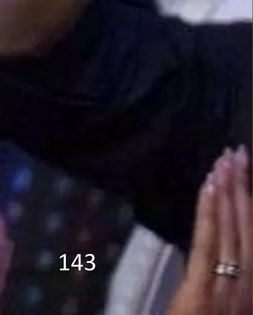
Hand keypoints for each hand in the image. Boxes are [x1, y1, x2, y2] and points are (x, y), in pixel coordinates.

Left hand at [167, 149, 250, 314]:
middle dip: (246, 188)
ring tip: (225, 161)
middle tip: (238, 153)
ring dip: (230, 192)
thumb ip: (227, 277)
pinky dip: (210, 212)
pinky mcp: (205, 287)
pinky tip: (209, 187)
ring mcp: (232, 286)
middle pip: (251, 228)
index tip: (248, 173)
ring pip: (233, 230)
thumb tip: (225, 248)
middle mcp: (252, 283)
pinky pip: (208, 243)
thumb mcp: (226, 302)